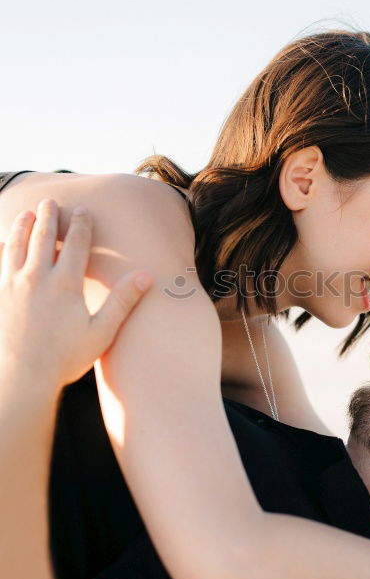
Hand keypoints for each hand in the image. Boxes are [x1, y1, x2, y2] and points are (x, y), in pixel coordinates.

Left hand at [0, 198, 151, 388]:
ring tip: (27, 214)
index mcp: (65, 284)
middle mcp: (37, 278)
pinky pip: (0, 263)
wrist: (23, 376)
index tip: (83, 210)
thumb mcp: (101, 331)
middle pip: (43, 237)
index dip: (82, 225)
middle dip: (48, 216)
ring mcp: (13, 285)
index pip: (76, 244)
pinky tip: (4, 245)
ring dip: (23, 226)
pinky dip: (3, 249)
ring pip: (16, 245)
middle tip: (50, 202)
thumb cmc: (65, 358)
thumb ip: (122, 301)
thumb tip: (145, 276)